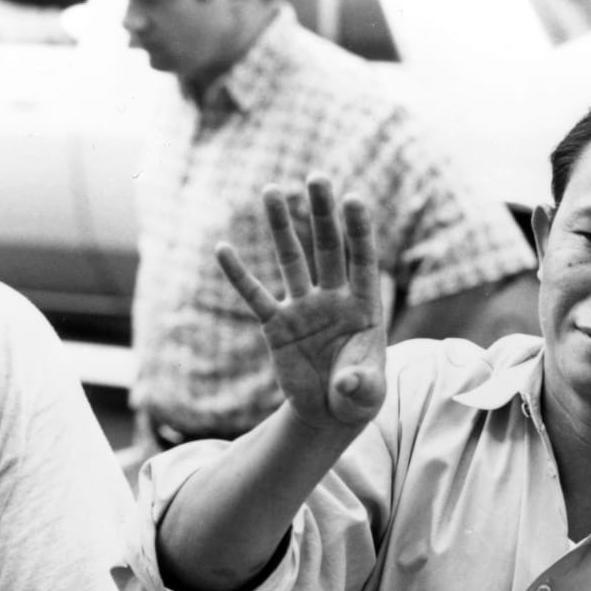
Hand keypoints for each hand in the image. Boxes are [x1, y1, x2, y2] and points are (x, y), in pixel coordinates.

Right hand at [216, 176, 386, 431]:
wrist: (329, 413)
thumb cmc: (357, 397)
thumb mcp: (366, 395)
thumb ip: (362, 385)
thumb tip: (347, 380)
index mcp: (363, 307)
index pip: (362, 261)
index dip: (358, 231)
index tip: (353, 198)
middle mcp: (333, 299)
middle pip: (327, 248)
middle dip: (322, 213)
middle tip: (317, 177)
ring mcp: (303, 309)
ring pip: (291, 261)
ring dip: (281, 227)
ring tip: (271, 190)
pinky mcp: (277, 326)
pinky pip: (255, 297)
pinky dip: (239, 276)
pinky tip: (223, 250)